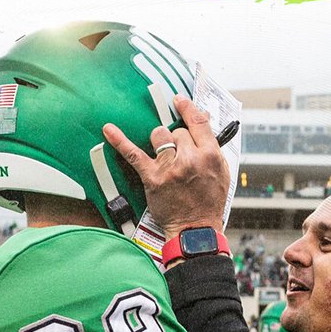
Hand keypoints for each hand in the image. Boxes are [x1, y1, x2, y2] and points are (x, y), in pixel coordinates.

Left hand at [103, 96, 229, 238]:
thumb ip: (212, 147)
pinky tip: (108, 130)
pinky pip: (134, 154)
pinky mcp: (153, 178)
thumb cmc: (209, 203)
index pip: (198, 122)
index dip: (187, 108)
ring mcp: (171, 168)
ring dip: (159, 143)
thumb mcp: (221, 172)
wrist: (196, 231)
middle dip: (176, 140)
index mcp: (211, 156)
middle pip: (177, 131)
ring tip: (163, 157)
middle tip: (179, 157)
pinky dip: (120, 141)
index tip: (179, 100)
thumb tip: (201, 122)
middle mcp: (191, 159)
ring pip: (159, 136)